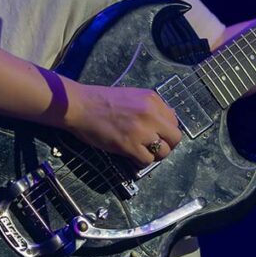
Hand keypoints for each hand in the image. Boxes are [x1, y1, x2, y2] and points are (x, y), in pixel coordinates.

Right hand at [60, 81, 181, 165]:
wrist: (80, 106)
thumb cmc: (102, 100)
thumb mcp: (132, 95)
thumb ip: (151, 107)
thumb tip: (165, 122)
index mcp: (153, 99)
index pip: (174, 121)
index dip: (166, 130)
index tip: (157, 133)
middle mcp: (151, 114)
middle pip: (175, 138)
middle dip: (167, 144)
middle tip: (154, 146)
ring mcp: (142, 131)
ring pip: (163, 152)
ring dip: (154, 154)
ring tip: (142, 151)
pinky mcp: (130, 146)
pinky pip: (147, 160)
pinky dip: (141, 161)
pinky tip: (132, 154)